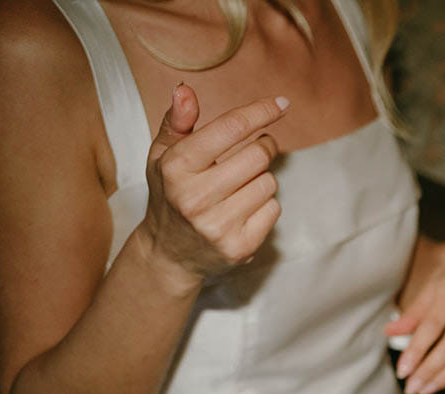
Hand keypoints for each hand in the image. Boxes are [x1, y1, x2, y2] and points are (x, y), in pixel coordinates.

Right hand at [139, 85, 285, 288]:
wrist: (169, 253)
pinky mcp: (239, 246)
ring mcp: (218, 225)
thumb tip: (185, 90)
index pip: (230, 129)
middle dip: (264, 146)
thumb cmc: (170, 193)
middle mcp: (195, 197)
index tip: (281, 104)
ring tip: (239, 185)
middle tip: (257, 148)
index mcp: (176, 167)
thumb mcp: (163, 155)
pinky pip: (274, 209)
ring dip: (261, 178)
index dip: (259, 112)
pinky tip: (243, 209)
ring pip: (269, 183)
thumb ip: (177, 121)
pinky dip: (265, 205)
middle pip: (258, 155)